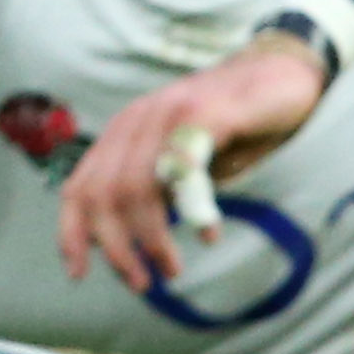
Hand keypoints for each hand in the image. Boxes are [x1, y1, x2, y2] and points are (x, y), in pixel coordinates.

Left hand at [57, 36, 325, 294]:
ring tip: (170, 268)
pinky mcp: (207, 112)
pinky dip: (191, 207)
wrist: (281, 71)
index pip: (79, 188)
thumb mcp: (180, 159)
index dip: (72, 233)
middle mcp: (137, 121)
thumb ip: (151, 189)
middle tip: (142, 282)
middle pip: (103, 195)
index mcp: (122, 133)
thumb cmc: (232, 125)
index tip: (79, 274)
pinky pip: (185, 167)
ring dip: (151, 236)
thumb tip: (125, 243)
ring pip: (137, 186)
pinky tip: (206, 231)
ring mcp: (170, 113)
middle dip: (117, 247)